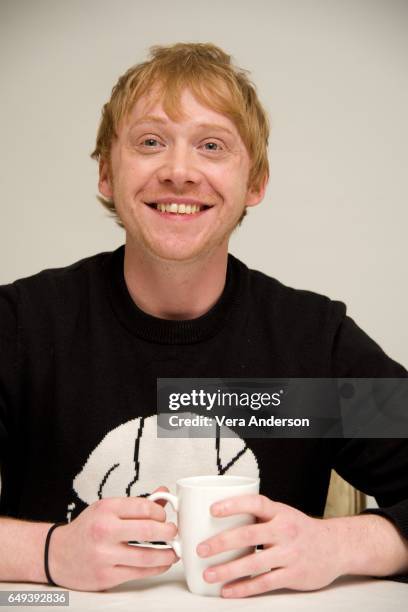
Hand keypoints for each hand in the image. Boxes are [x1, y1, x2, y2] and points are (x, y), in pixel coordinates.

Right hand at [49, 487, 178, 590]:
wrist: (57, 554)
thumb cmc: (86, 529)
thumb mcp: (107, 508)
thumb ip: (136, 504)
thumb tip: (164, 494)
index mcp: (106, 509)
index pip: (144, 507)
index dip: (161, 512)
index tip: (165, 516)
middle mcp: (105, 530)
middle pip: (148, 530)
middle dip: (169, 531)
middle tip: (174, 532)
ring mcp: (105, 555)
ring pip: (146, 555)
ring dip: (167, 554)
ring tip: (174, 550)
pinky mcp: (106, 576)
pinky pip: (139, 573)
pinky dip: (156, 568)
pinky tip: (162, 563)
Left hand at [196, 494, 342, 597]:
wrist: (335, 547)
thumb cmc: (300, 529)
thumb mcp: (283, 514)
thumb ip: (259, 515)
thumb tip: (221, 518)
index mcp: (280, 512)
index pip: (255, 503)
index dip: (234, 504)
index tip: (212, 509)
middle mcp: (285, 531)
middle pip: (249, 535)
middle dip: (221, 542)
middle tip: (201, 549)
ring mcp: (289, 554)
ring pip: (253, 563)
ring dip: (228, 570)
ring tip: (208, 574)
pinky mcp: (293, 575)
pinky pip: (264, 583)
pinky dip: (244, 588)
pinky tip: (228, 590)